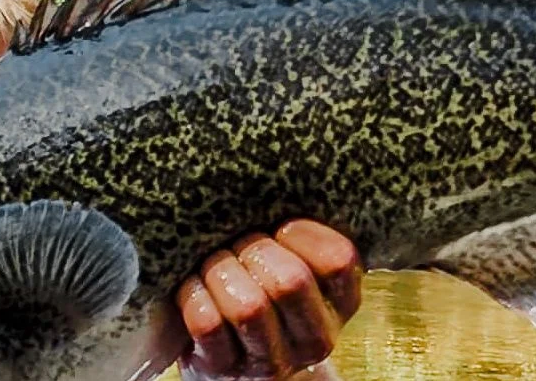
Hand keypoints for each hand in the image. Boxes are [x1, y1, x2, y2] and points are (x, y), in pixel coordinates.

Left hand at [175, 220, 361, 379]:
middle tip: (240, 242)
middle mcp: (315, 338)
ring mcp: (270, 362)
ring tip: (215, 261)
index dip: (305, 234)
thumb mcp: (300, 263)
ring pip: (248, 306)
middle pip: (290, 281)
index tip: (282, 225)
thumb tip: (277, 174)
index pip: (338, 261)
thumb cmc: (268, 287)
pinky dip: (194, 293)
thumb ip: (300, 236)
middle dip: (255, 249)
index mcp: (341, 303)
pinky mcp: (225, 371)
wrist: (238, 359)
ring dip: (222, 269)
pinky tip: (194, 284)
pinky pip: (207, 324)